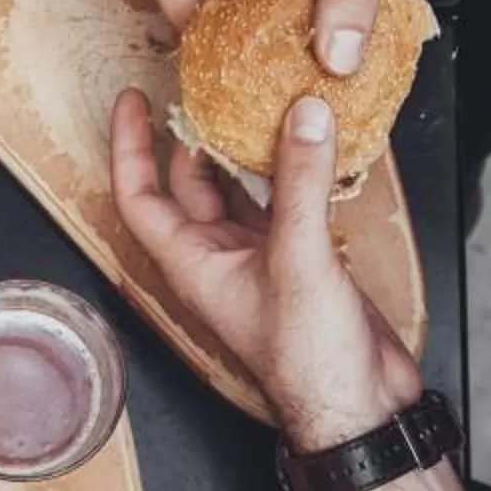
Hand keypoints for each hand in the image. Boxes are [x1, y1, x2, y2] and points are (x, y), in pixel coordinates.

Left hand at [107, 88, 421, 450]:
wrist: (359, 406)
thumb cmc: (310, 362)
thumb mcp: (299, 260)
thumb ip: (299, 183)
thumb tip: (302, 117)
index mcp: (193, 264)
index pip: (140, 196)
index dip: (130, 147)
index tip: (132, 100)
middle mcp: (218, 258)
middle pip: (191, 183)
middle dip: (195, 133)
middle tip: (208, 84)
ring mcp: (259, 257)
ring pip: (241, 188)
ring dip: (249, 146)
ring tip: (261, 96)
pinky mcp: (301, 258)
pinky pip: (286, 199)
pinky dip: (296, 167)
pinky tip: (314, 137)